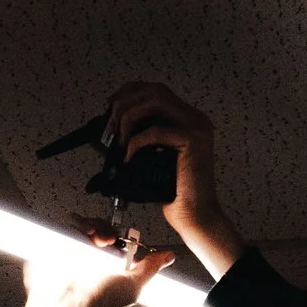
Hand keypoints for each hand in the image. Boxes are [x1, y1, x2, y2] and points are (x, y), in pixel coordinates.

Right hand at [6, 219, 175, 306]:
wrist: (69, 303)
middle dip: (106, 229)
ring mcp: (77, 251)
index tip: (121, 238)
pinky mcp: (62, 245)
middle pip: (103, 230)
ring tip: (94, 237)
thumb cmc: (99, 300)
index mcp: (112, 267)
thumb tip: (168, 257)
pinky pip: (69, 226)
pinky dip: (77, 224)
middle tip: (106, 238)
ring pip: (88, 226)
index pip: (120, 241)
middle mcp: (95, 259)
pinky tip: (82, 232)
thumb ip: (149, 268)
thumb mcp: (133, 284)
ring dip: (93, 226)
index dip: (122, 236)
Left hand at [105, 82, 246, 280]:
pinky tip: (129, 157)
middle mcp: (195, 118)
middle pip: (154, 90)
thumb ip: (138, 136)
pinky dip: (136, 142)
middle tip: (110, 125)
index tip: (110, 109)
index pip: (154, 90)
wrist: (193, 216)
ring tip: (119, 138)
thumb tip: (109, 125)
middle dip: (126, 103)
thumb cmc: (171, 192)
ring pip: (156, 101)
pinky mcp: (193, 141)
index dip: (128, 94)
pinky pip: (156, 130)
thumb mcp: (149, 157)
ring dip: (129, 116)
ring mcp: (196, 127)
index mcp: (187, 119)